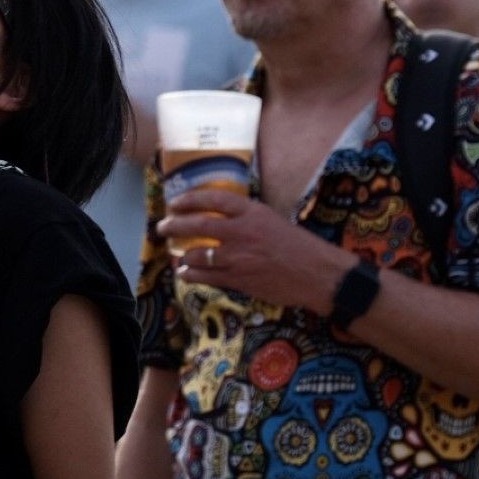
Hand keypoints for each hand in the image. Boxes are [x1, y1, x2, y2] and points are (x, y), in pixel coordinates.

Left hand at [157, 190, 352, 311]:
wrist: (316, 273)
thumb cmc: (298, 245)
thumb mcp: (272, 220)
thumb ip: (247, 217)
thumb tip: (222, 216)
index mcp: (251, 212)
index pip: (213, 200)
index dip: (189, 199)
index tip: (175, 202)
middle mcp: (241, 232)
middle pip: (198, 225)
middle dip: (174, 225)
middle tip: (162, 227)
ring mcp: (238, 257)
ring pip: (198, 254)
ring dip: (182, 255)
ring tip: (175, 255)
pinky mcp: (238, 279)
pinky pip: (207, 277)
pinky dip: (192, 275)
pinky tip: (185, 273)